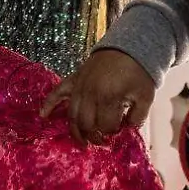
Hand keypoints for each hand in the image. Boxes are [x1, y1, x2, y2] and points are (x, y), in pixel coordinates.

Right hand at [40, 49, 156, 145]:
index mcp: (109, 97)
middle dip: (95, 137)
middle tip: (103, 141)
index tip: (120, 130)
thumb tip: (126, 130)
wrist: (128, 47)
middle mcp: (90, 93)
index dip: (113, 132)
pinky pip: (57, 92)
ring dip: (76, 131)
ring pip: (72, 115)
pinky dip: (48, 104)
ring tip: (83, 142)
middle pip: (86, 124)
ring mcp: (79, 86)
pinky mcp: (74, 79)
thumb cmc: (138, 72)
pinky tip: (43, 115)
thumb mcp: (146, 96)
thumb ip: (137, 118)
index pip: (106, 126)